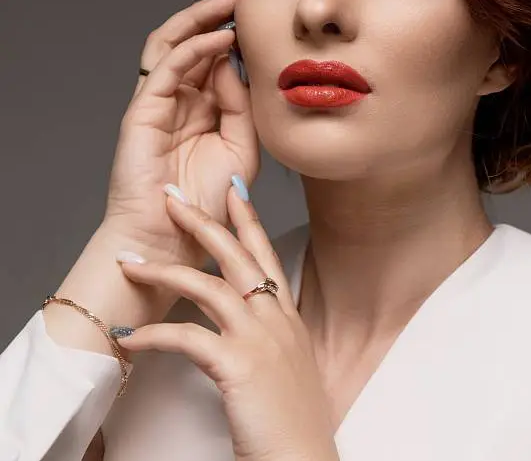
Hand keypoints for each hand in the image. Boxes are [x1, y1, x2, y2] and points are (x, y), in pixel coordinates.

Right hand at [104, 0, 255, 274]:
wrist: (174, 239)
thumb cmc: (207, 201)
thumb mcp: (241, 148)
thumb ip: (242, 107)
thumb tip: (238, 66)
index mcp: (205, 106)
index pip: (220, 54)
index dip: (239, 27)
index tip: (264, 4)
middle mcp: (182, 98)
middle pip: (196, 38)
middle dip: (218, 8)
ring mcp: (160, 102)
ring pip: (175, 43)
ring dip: (202, 17)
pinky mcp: (142, 110)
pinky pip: (167, 69)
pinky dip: (194, 49)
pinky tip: (222, 38)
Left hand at [114, 182, 339, 460]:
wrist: (304, 457)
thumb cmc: (293, 421)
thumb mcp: (291, 368)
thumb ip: (275, 339)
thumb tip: (252, 328)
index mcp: (288, 319)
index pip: (266, 257)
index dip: (249, 221)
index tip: (234, 192)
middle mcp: (276, 320)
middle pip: (238, 255)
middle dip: (205, 221)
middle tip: (174, 197)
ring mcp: (260, 339)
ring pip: (209, 285)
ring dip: (164, 270)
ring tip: (130, 262)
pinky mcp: (239, 365)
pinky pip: (186, 337)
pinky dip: (153, 336)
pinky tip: (131, 338)